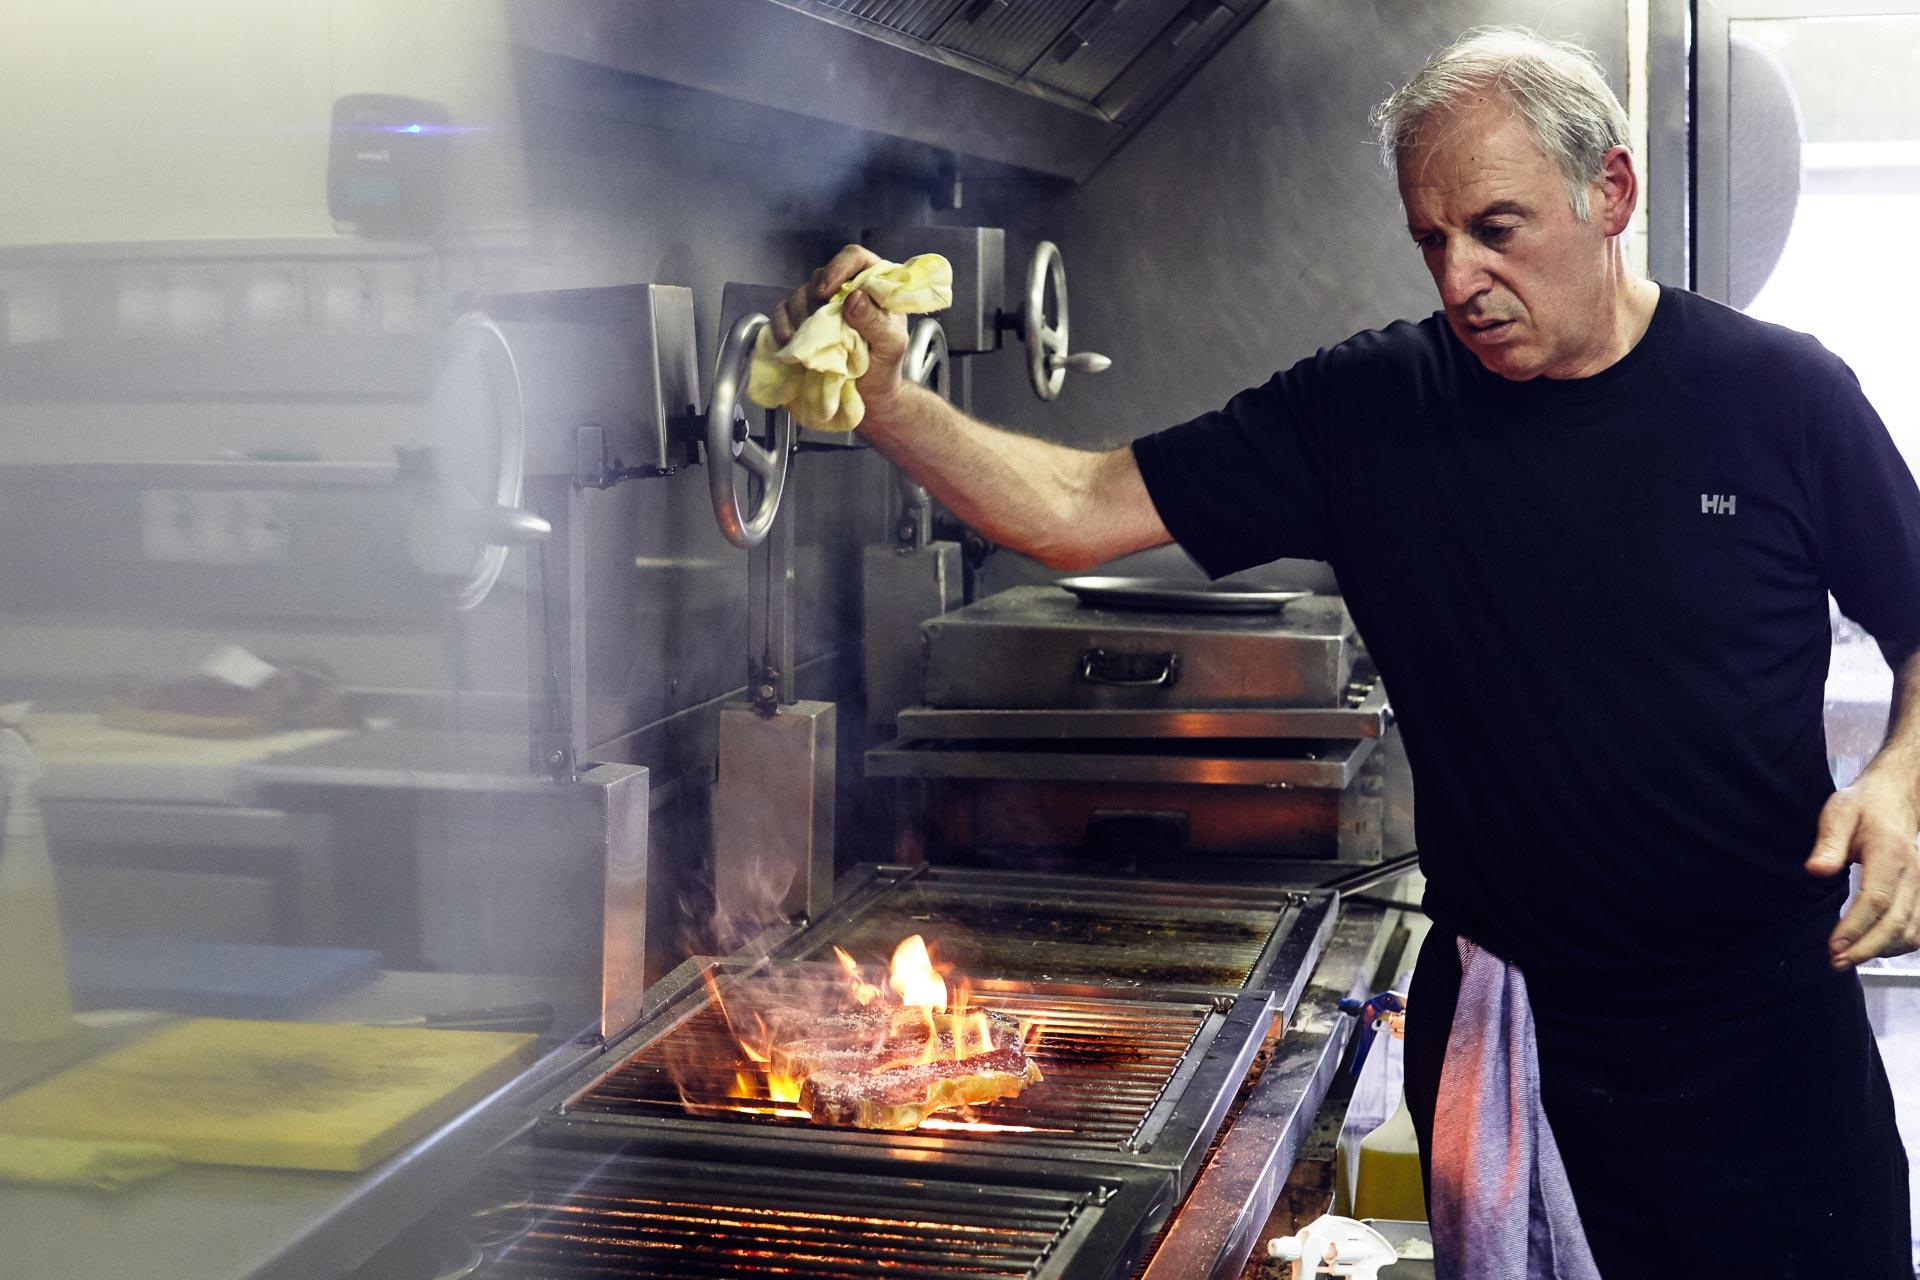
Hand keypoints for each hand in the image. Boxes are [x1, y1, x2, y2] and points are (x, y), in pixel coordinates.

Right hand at [772, 243, 910, 421]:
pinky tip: (789, 343)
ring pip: (799, 295)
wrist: (869, 396)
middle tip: (825, 330)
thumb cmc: (884, 367)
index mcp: (872, 285)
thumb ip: (876, 321)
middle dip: (818, 303)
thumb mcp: (890, 346)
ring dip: (800, 319)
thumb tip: (853, 298)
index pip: (854, 258)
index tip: (827, 292)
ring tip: (811, 344)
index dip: (839, 268)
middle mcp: (844, 289)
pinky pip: (782, 313)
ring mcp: (819, 304)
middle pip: (821, 277)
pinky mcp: (800, 321)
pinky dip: (782, 327)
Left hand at [1806, 774, 1919, 967]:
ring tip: (1848, 959)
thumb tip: (1815, 870)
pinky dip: (1899, 945)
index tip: (1833, 945)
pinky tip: (1873, 949)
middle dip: (1866, 948)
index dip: (1856, 927)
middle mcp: (1914, 873)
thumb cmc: (1863, 807)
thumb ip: (1828, 843)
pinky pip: (1919, 929)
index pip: (1877, 899)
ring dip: (1882, 951)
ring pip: (1913, 931)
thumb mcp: (1838, 813)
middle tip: (1835, 962)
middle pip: (1896, 922)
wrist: (1895, 800)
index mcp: (1890, 853)